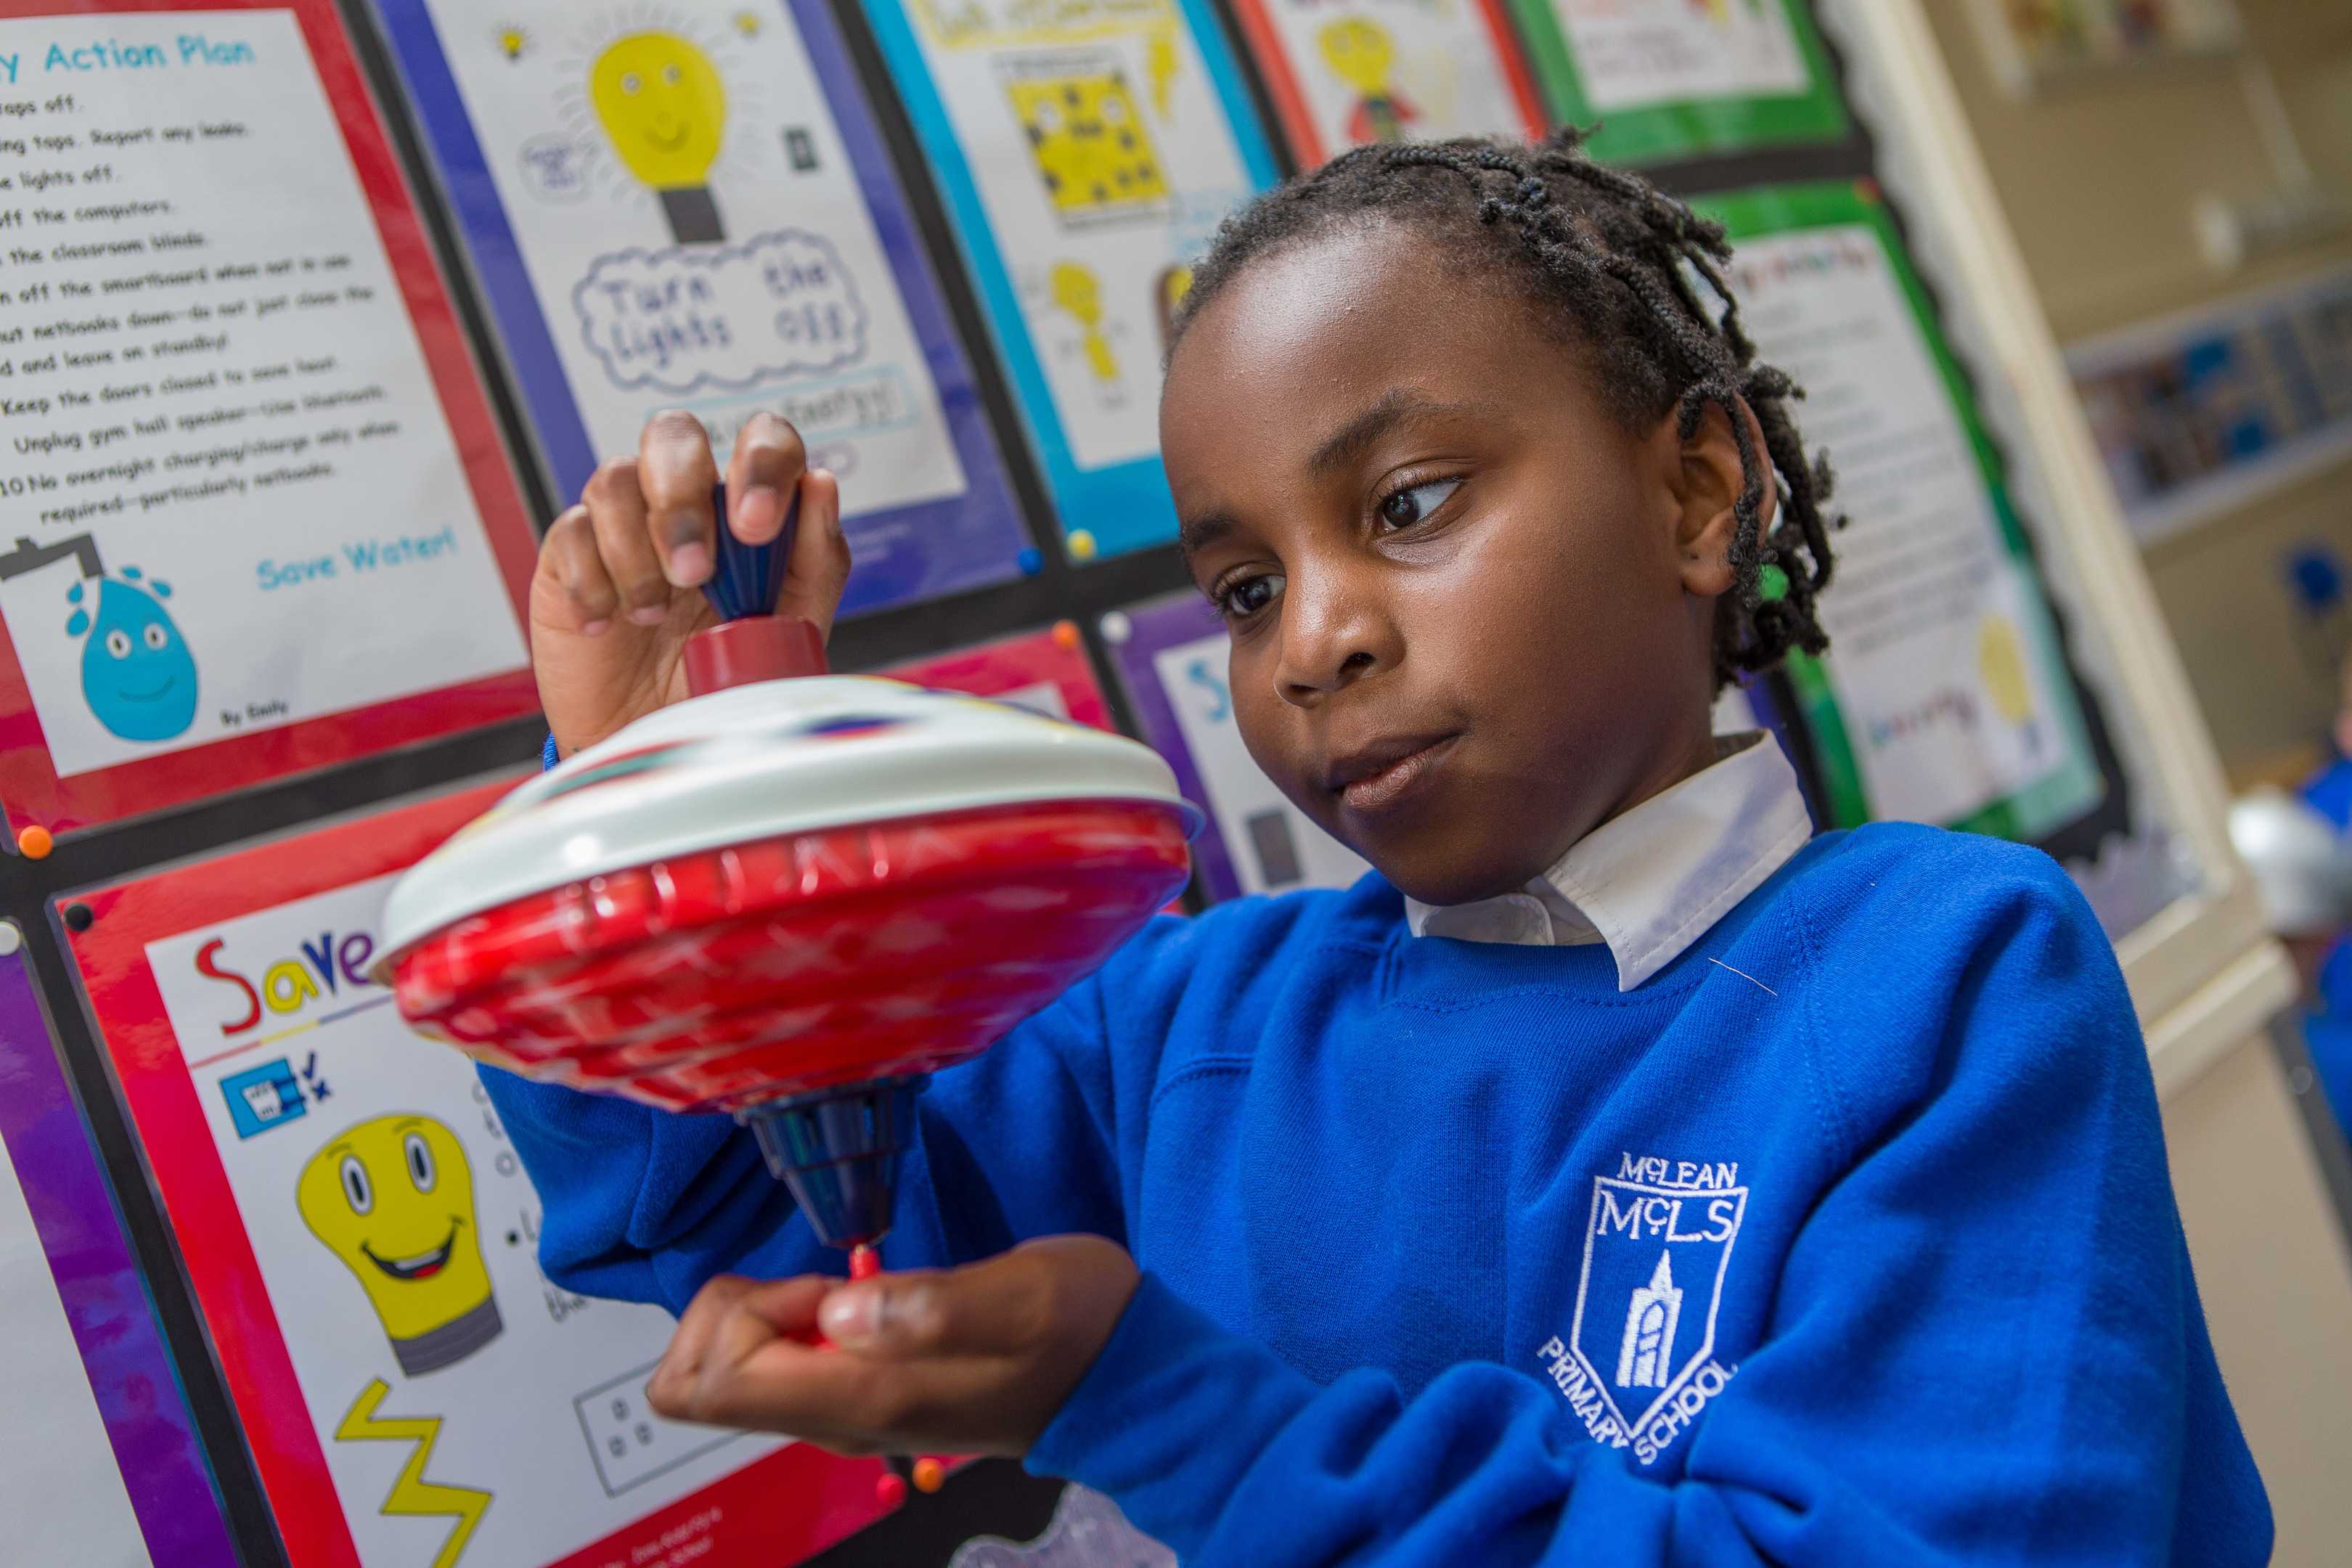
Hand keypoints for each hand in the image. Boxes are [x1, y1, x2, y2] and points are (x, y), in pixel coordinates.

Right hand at [530, 410, 852, 756]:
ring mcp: (622, 523)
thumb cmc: (727, 678)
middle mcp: (686, 503)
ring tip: (651, 615)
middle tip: (694, 572)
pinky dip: (592, 582)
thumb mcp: (790, 630)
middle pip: (673, 434)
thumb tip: (819, 485)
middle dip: (683, 500)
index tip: (756, 525)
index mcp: (747, 507)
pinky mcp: (570, 554)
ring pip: (616, 479)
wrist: (658, 742)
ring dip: (636, 551)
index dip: (760, 463)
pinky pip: (570, 531)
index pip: (762, 438)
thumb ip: (814, 561)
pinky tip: (607, 625)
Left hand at [645, 1236, 1139, 1456]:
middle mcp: (838, 1419)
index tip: (830, 1284)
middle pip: (695, 1384)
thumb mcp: (1027, 1297)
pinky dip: (787, 1318)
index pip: (715, 1381)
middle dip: (735, 1312)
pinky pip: (772, 1361)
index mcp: (865, 1401)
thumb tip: (837, 1309)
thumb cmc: (1081, 1327)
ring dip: (763, 1312)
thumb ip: (935, 1305)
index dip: (747, 1312)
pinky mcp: (859, 1390)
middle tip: (825, 1285)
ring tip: (852, 1290)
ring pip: (726, 1372)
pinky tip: (860, 1300)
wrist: (1125, 1377)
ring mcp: (845, 1410)